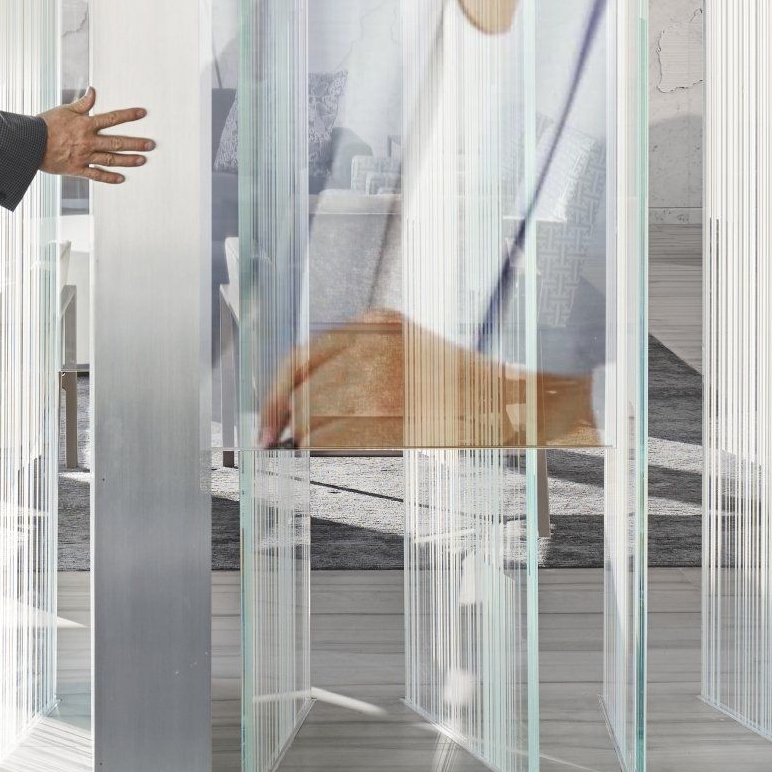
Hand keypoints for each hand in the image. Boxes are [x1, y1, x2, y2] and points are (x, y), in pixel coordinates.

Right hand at [40, 85, 152, 184]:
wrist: (29, 144)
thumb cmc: (45, 125)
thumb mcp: (64, 109)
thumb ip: (82, 104)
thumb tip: (93, 92)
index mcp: (86, 124)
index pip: (112, 118)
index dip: (129, 115)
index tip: (143, 113)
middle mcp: (88, 141)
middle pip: (117, 142)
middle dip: (136, 143)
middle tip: (151, 144)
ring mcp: (84, 156)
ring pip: (110, 159)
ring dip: (128, 160)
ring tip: (142, 160)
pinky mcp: (77, 169)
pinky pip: (96, 175)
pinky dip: (109, 177)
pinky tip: (121, 178)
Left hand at [258, 316, 598, 451]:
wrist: (503, 399)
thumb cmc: (451, 385)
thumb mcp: (400, 350)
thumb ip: (354, 363)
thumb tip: (298, 403)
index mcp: (374, 321)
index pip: (302, 356)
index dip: (276, 394)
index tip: (267, 422)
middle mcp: (373, 340)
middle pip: (304, 388)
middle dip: (287, 419)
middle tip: (276, 441)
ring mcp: (382, 374)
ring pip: (317, 414)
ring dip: (308, 436)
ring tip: (314, 445)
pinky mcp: (392, 407)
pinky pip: (338, 435)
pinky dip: (326, 447)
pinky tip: (329, 450)